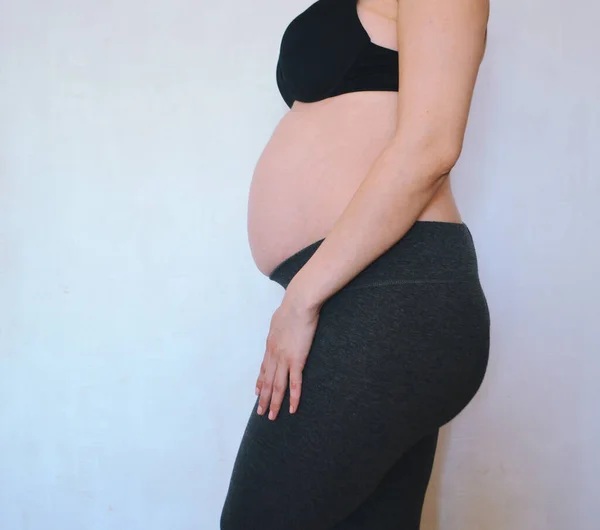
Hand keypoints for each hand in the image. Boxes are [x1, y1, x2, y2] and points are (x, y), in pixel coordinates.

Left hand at [254, 292, 320, 419]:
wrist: (298, 304)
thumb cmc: (291, 307)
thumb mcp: (279, 319)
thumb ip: (279, 328)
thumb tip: (280, 328)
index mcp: (270, 345)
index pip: (264, 368)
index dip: (260, 382)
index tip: (257, 393)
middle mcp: (274, 355)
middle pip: (268, 381)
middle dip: (264, 398)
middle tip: (260, 412)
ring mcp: (284, 359)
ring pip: (278, 386)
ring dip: (274, 402)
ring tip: (271, 416)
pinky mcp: (297, 360)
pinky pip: (295, 383)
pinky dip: (293, 398)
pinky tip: (292, 409)